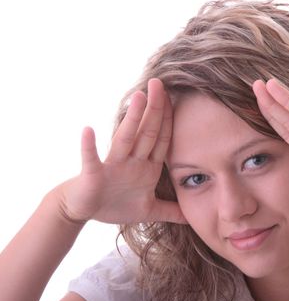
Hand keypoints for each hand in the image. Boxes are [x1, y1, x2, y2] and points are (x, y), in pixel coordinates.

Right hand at [58, 78, 184, 223]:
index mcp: (147, 166)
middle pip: (147, 132)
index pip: (162, 139)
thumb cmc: (115, 204)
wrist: (83, 210)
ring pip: (125, 139)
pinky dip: (89, 146)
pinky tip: (88, 129)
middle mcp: (132, 161)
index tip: (178, 97)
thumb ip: (171, 211)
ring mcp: (113, 165)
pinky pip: (91, 159)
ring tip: (137, 97)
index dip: (170, 120)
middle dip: (155, 109)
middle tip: (160, 83)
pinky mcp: (93, 174)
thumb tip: (193, 217)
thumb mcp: (149, 210)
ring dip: (131, 119)